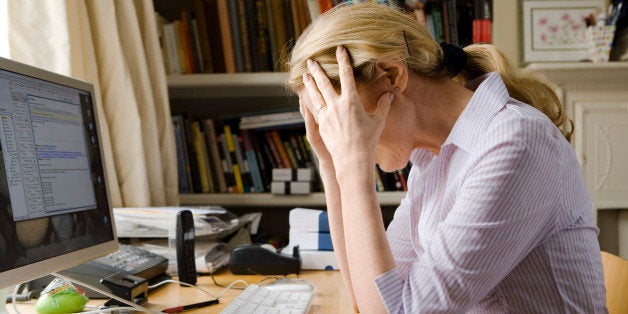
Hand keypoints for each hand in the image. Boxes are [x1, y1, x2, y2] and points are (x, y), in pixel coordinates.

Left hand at [302, 46, 393, 168]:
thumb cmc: (368, 140)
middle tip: (311, 60)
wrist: (352, 158)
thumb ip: (383, 105)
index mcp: (351, 101)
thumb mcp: (378, 121)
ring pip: (315, 95)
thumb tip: (391, 93)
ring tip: (305, 76)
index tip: (339, 50)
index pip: (346, 75)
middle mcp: (336, 105)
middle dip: (317, 70)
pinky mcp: (321, 125)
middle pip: (324, 83)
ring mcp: (327, 115)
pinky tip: (306, 97)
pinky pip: (314, 109)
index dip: (343, 60)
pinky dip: (310, 101)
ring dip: (310, 84)